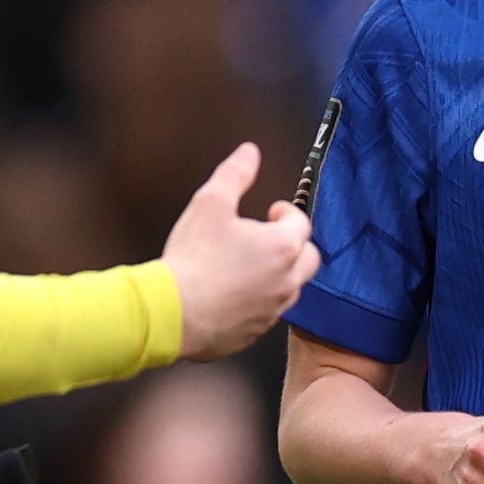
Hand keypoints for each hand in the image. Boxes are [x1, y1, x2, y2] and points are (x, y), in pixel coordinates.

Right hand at [160, 142, 313, 358]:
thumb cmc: (193, 257)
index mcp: (282, 247)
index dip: (287, 214)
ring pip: (290, 288)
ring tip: (249, 264)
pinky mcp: (257, 332)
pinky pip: (268, 312)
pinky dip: (259, 300)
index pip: (302, 224)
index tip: (270, 211)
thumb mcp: (210, 203)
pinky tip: (233, 293)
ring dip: (278, 273)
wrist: (173, 313)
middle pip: (310, 259)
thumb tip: (250, 152)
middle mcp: (287, 281)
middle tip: (268, 237)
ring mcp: (274, 310)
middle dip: (294, 245)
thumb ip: (235, 174)